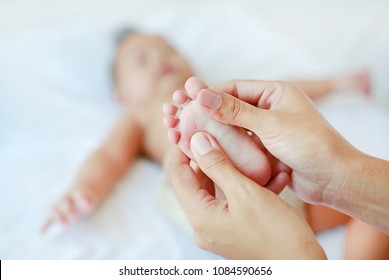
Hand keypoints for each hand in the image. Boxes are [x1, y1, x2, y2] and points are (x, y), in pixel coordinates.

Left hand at [167, 132, 325, 258]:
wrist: (303, 269)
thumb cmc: (277, 233)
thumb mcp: (246, 193)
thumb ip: (218, 165)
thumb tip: (197, 140)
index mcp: (200, 215)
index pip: (177, 174)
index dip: (181, 148)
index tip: (193, 128)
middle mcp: (204, 224)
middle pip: (198, 180)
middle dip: (212, 156)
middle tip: (224, 134)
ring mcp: (219, 228)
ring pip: (220, 189)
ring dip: (237, 170)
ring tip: (253, 152)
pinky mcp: (234, 230)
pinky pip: (235, 202)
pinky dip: (249, 187)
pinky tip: (274, 176)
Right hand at [185, 77, 358, 204]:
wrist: (334, 179)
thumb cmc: (311, 145)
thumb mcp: (271, 124)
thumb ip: (235, 111)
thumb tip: (202, 95)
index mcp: (274, 92)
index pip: (232, 88)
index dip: (206, 94)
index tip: (182, 100)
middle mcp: (267, 108)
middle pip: (225, 106)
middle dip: (197, 111)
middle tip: (170, 114)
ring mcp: (264, 129)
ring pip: (227, 126)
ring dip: (203, 129)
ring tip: (174, 132)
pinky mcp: (262, 148)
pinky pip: (235, 143)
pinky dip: (216, 144)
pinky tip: (195, 147)